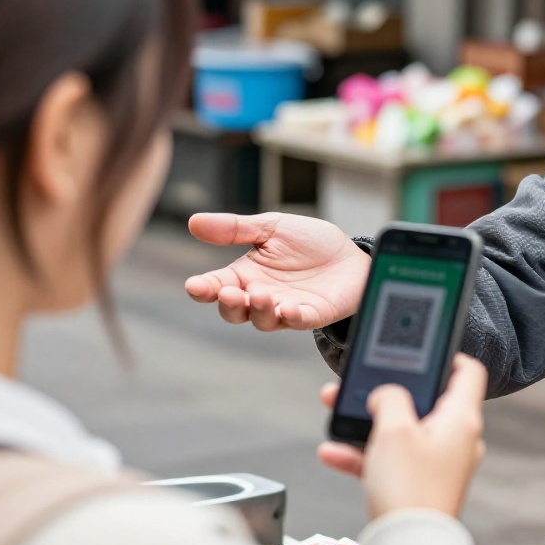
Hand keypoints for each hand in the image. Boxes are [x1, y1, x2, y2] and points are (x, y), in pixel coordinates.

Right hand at [184, 212, 368, 330]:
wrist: (350, 254)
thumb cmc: (309, 242)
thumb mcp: (271, 227)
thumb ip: (235, 228)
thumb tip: (193, 222)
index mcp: (246, 274)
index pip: (216, 285)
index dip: (203, 288)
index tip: (194, 286)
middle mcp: (261, 296)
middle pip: (234, 311)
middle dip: (229, 304)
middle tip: (228, 292)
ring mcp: (285, 308)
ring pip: (262, 320)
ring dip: (259, 310)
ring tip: (261, 294)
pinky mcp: (311, 315)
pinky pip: (297, 322)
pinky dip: (291, 317)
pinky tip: (289, 308)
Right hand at [317, 355, 488, 519]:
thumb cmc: (409, 490)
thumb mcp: (394, 429)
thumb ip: (389, 398)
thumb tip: (385, 395)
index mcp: (461, 419)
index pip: (467, 372)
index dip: (445, 355)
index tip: (419, 351)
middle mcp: (456, 439)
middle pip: (425, 400)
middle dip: (389, 391)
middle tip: (363, 383)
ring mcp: (438, 464)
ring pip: (402, 431)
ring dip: (369, 422)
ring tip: (338, 412)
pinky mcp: (419, 484)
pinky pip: (391, 460)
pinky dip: (365, 453)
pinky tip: (333, 451)